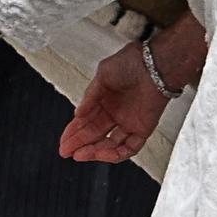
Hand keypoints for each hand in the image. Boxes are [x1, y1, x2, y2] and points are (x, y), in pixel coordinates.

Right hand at [60, 43, 166, 163]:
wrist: (153, 64)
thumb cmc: (132, 62)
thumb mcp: (102, 77)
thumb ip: (89, 98)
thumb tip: (77, 114)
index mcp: (105, 100)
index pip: (86, 121)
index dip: (73, 132)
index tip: (64, 141)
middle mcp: (116, 113)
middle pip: (95, 134)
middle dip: (79, 144)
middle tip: (66, 151)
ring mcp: (129, 122)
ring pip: (110, 144)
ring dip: (94, 151)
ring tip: (79, 154)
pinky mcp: (143, 129)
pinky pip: (129, 147)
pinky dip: (115, 153)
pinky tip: (100, 153)